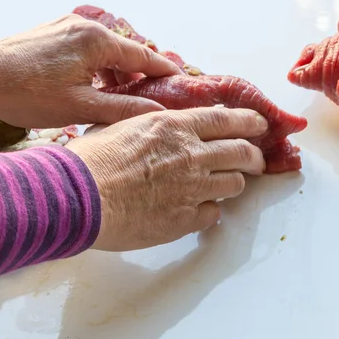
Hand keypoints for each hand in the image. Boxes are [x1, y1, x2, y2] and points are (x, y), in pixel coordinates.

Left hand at [0, 14, 181, 127]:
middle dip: (140, 75)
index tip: (183, 85)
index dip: (166, 72)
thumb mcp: (80, 107)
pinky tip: (95, 88)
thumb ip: (124, 108)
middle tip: (153, 99)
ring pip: (107, 51)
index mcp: (96, 40)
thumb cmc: (24, 93)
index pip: (144, 55)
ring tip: (122, 99)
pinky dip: (98, 68)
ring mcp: (67, 27)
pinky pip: (88, 49)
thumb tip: (159, 113)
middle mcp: (84, 27)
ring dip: (117, 73)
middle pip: (126, 51)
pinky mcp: (54, 32)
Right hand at [65, 107, 267, 251]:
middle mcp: (192, 154)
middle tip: (256, 160)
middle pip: (242, 152)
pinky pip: (214, 214)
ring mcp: (193, 187)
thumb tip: (160, 122)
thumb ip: (150, 124)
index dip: (250, 122)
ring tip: (229, 184)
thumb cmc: (91, 159)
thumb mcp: (122, 125)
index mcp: (176, 127)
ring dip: (235, 183)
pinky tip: (201, 210)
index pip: (228, 120)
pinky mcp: (186, 218)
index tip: (260, 125)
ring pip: (235, 184)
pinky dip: (211, 211)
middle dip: (255, 156)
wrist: (79, 197)